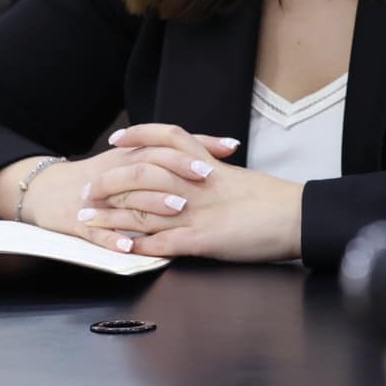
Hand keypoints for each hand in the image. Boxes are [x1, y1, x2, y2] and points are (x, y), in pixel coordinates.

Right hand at [0, 127, 238, 253]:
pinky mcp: (78, 221)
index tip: (216, 162)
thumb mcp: (140, 158)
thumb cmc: (107, 174)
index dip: (189, 153)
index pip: (163, 147)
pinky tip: (129, 246)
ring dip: (153, 203)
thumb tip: (229, 146)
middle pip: (148, 166)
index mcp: (133, 156)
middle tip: (205, 180)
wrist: (48, 190)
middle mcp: (117, 172)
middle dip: (177, 172)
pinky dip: (112, 238)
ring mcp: (97, 198)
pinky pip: (95, 231)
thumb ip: (186, 151)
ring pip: (126, 198)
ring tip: (178, 209)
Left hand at [80, 123, 304, 262]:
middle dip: (110, 181)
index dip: (138, 136)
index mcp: (208, 166)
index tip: (116, 140)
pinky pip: (162, 242)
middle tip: (88, 189)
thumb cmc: (275, 201)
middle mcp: (197, 185)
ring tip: (87, 222)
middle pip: (142, 174)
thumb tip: (198, 174)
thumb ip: (215, 174)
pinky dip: (137, 245)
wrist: (299, 217)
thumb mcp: (240, 179)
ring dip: (111, 217)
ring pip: (142, 209)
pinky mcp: (203, 239)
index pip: (166, 139)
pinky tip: (119, 249)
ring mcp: (198, 212)